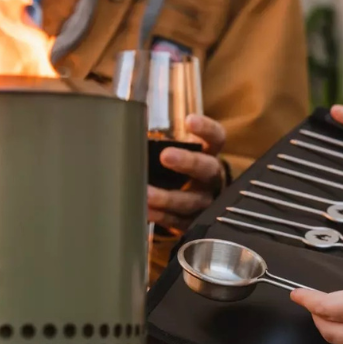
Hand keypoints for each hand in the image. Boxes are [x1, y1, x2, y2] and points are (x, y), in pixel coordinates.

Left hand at [147, 114, 225, 231]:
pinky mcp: (194, 223)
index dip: (206, 130)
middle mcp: (212, 178)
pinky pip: (179, 221)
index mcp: (210, 154)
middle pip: (208, 169)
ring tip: (146, 193)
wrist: (194, 205)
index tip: (189, 121)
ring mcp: (205, 202)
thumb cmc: (179, 171)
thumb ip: (161, 142)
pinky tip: (146, 210)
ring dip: (168, 197)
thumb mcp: (178, 154)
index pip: (216, 138)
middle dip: (188, 162)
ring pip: (192, 201)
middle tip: (166, 155)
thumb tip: (126, 128)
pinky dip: (161, 216)